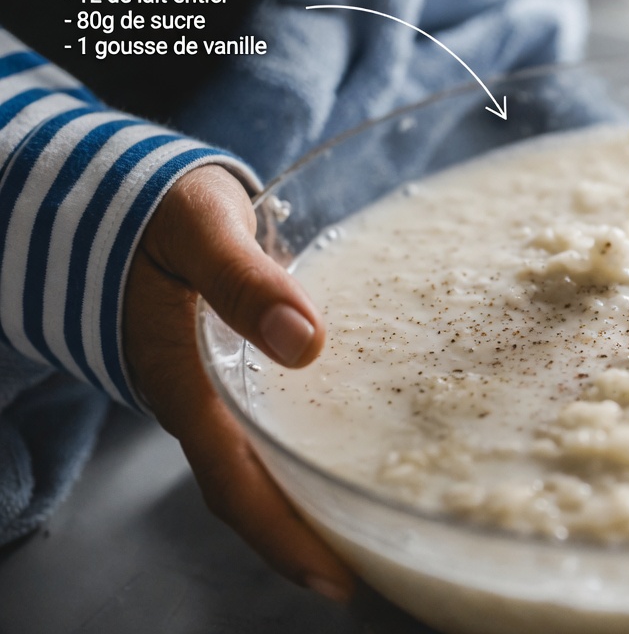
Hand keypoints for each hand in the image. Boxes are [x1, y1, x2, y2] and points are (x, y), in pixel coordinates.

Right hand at [123, 165, 353, 601]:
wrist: (113, 194)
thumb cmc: (157, 211)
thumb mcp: (200, 229)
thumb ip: (244, 282)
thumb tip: (307, 343)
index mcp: (185, 381)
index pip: (234, 480)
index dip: (282, 533)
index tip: (337, 578)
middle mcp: (195, 401)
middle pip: (248, 492)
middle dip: (302, 539)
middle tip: (370, 573)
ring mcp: (206, 391)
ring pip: (255, 467)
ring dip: (300, 504)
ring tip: (364, 531)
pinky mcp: (221, 372)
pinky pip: (260, 433)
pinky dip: (296, 458)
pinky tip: (337, 458)